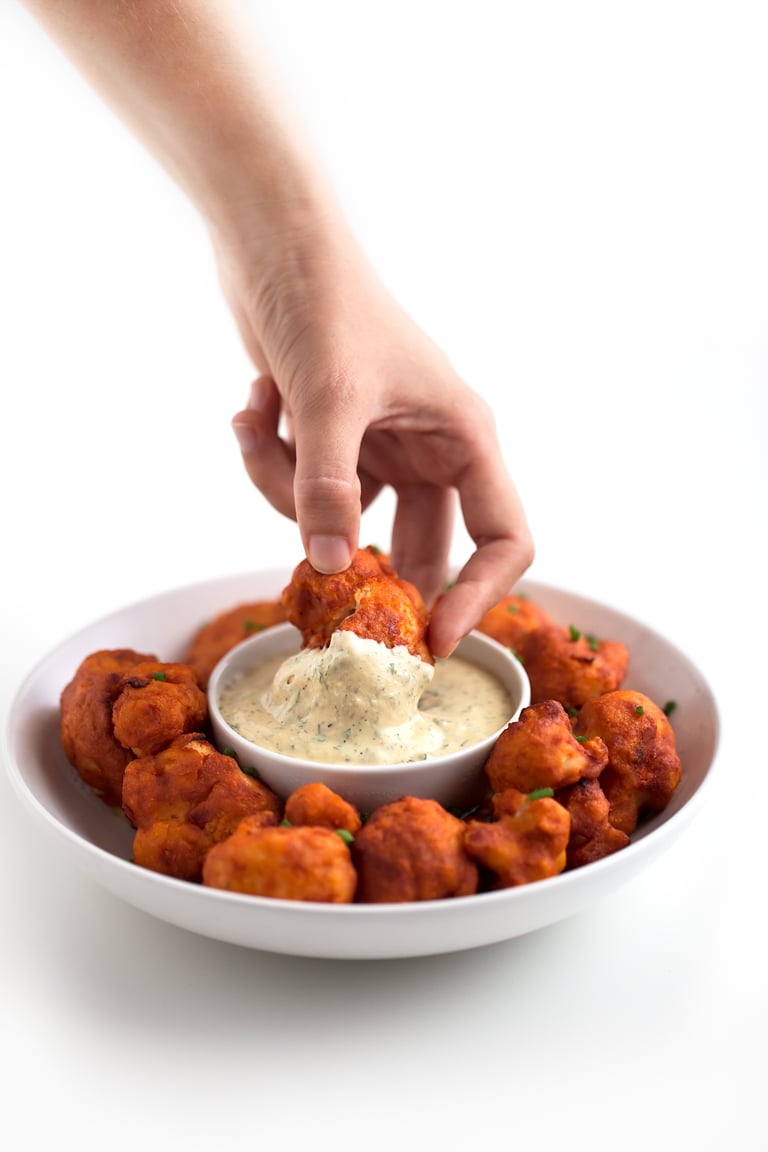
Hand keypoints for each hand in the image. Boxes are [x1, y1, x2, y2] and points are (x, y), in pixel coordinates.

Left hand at [223, 221, 532, 657]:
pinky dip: (270, 464)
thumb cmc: (325, 302)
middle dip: (365, 568)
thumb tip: (330, 569)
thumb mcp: (329, 399)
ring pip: (346, 521)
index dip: (478, 597)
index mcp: (464, 437)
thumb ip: (328, 487)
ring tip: (262, 420)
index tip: (431, 641)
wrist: (272, 242)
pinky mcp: (337, 441)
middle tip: (324, 594)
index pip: (503, 538)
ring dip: (290, 494)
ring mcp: (383, 448)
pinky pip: (306, 491)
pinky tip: (253, 405)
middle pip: (417, 546)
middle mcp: (434, 449)